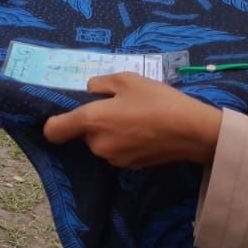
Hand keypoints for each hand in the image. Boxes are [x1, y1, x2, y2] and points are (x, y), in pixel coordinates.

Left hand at [42, 74, 221, 167]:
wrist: (193, 132)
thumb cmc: (157, 101)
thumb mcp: (126, 79)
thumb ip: (100, 84)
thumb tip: (90, 92)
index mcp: (91, 122)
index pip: (53, 131)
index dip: (55, 122)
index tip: (67, 113)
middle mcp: (98, 145)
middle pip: (83, 134)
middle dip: (94, 121)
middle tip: (118, 105)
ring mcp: (115, 159)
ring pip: (101, 142)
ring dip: (110, 132)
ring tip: (135, 117)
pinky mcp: (131, 167)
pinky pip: (117, 150)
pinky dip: (124, 141)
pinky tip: (145, 130)